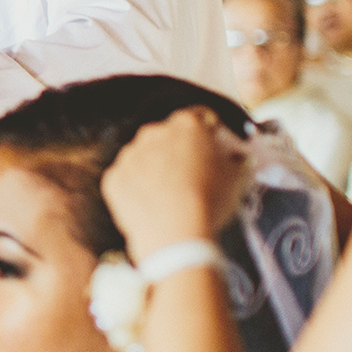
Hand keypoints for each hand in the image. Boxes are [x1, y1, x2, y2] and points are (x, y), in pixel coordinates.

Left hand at [102, 106, 250, 260]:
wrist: (174, 233)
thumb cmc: (210, 201)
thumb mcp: (238, 177)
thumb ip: (236, 159)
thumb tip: (236, 157)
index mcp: (187, 125)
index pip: (201, 119)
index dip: (210, 135)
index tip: (214, 150)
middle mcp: (154, 132)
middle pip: (169, 136)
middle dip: (180, 152)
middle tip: (193, 177)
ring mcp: (130, 154)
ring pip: (145, 157)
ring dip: (156, 169)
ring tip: (172, 197)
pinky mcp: (114, 177)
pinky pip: (128, 178)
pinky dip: (137, 188)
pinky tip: (153, 206)